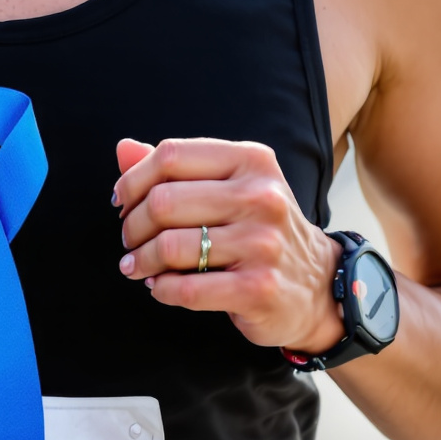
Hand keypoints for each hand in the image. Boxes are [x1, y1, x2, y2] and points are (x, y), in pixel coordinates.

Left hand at [113, 138, 344, 353]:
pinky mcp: (259, 288)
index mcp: (252, 161)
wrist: (318, 284)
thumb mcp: (231, 186)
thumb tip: (124, 149)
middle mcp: (261, 196)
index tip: (122, 202)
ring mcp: (263, 243)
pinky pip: (186, 288)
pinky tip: (160, 287)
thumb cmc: (261, 230)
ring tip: (138, 267)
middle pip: (163, 201)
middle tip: (130, 241)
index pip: (172, 155)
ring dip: (141, 261)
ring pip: (170, 246)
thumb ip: (177, 167)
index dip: (133, 180)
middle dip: (132, 226)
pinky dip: (161, 290)